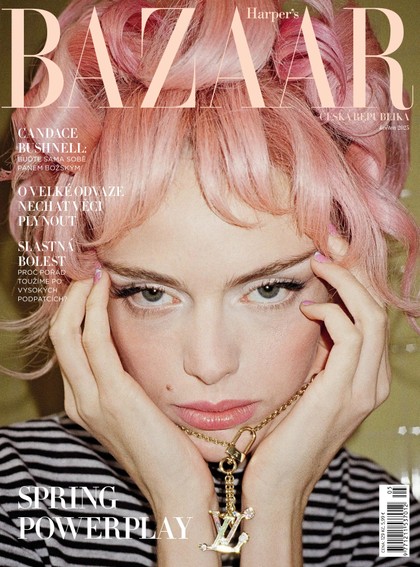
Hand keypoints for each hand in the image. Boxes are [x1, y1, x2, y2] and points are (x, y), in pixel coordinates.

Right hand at [49, 269, 216, 515]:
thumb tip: (146, 352)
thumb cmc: (171, 450)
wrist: (180, 493)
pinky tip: (106, 287)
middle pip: (61, 335)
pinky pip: (94, 341)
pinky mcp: (113, 396)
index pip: (70, 347)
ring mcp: (92, 400)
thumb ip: (135, 383)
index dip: (75, 311)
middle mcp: (81, 400)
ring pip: (68, 334)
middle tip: (89, 267)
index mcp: (86, 403)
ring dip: (79, 296)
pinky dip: (94, 309)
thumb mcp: (145, 412)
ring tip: (94, 269)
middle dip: (70, 297)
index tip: (93, 283)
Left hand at [242, 236, 389, 516]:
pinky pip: (353, 335)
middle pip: (378, 307)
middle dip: (356, 268)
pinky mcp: (343, 392)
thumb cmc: (282, 432)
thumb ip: (317, 352)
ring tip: (320, 260)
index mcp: (364, 376)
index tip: (330, 249)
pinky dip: (335, 311)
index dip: (357, 277)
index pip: (372, 313)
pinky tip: (309, 305)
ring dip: (347, 281)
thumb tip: (310, 309)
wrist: (275, 482)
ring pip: (372, 315)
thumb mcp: (304, 383)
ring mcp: (362, 387)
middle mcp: (372, 380)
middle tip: (328, 239)